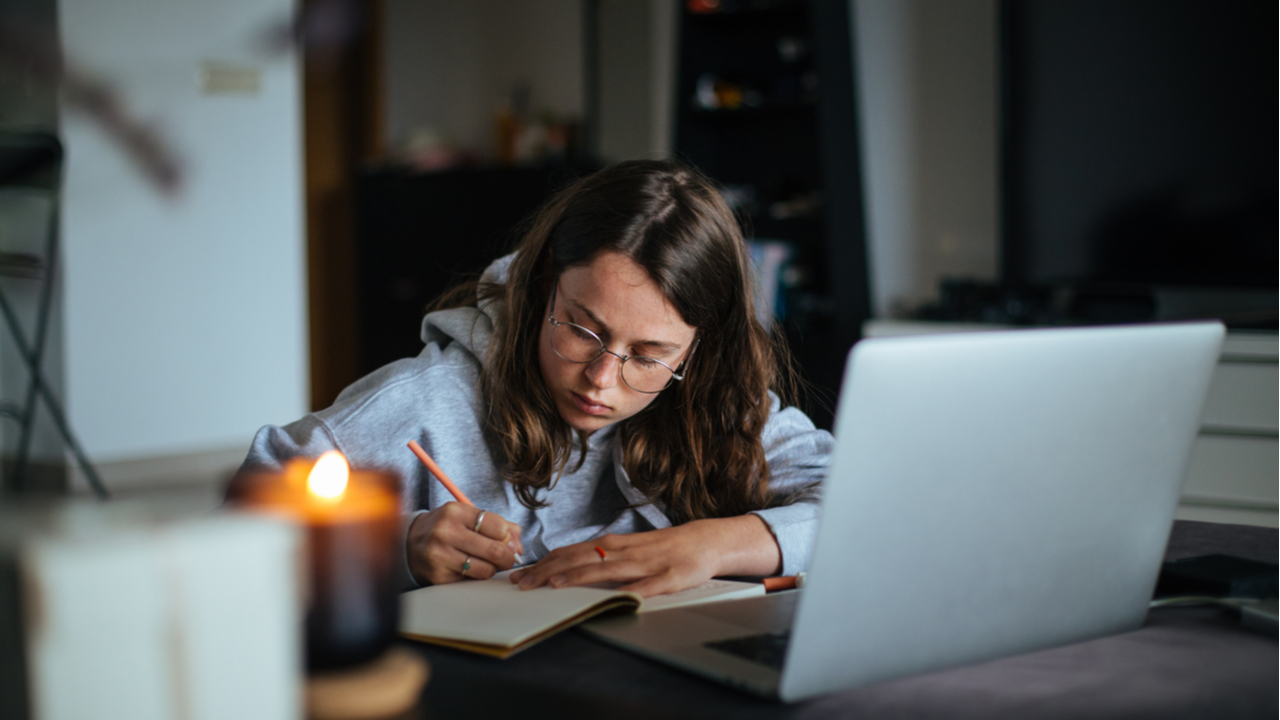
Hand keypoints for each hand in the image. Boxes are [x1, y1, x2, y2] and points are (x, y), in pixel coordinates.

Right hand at [407, 503, 523, 585]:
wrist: (410, 542)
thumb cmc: (446, 527)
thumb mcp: (467, 516)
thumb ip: (498, 525)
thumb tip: (518, 546)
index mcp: (456, 511)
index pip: (497, 526)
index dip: (509, 538)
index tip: (510, 544)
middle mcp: (446, 532)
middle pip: (494, 549)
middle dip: (508, 558)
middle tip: (509, 559)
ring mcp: (440, 555)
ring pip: (485, 569)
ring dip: (493, 569)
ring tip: (489, 563)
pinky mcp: (438, 575)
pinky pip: (470, 580)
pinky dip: (476, 576)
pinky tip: (470, 568)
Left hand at [509, 515, 780, 596]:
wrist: (705, 541)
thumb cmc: (663, 548)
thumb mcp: (627, 549)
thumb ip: (600, 558)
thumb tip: (566, 565)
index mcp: (613, 546)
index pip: (572, 553)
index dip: (545, 563)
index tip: (521, 575)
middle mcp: (624, 552)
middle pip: (581, 560)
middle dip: (549, 571)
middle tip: (522, 583)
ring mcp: (645, 564)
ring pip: (606, 570)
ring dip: (578, 577)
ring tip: (553, 585)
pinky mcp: (668, 578)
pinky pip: (647, 585)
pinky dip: (630, 590)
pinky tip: (614, 597)